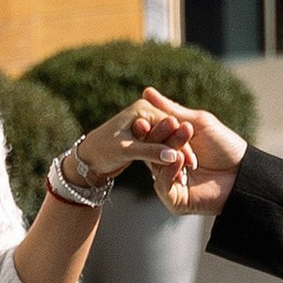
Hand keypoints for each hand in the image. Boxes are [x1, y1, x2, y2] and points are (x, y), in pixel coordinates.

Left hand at [77, 103, 195, 195]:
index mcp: (142, 109)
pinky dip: (169, 158)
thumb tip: (173, 156)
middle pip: (171, 132)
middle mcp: (146, 114)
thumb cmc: (102, 150)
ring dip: (178, 155)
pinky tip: (179, 172)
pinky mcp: (147, 137)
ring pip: (168, 140)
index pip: (169, 124)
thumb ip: (150, 152)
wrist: (88, 158)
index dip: (180, 143)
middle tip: (194, 167)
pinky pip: (163, 147)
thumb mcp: (126, 150)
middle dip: (182, 150)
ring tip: (188, 172)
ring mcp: (147, 125)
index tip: (189, 162)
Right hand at [134, 87, 247, 215]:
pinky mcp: (175, 201)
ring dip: (169, 152)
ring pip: (155, 166)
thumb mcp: (198, 124)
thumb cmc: (225, 146)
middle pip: (151, 150)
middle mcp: (166, 165)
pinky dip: (168, 172)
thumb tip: (147, 91)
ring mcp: (170, 183)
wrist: (243, 174)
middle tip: (173, 125)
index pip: (150, 135)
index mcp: (170, 147)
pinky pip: (162, 185)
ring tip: (183, 144)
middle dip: (161, 136)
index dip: (148, 125)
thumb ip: (171, 110)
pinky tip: (179, 162)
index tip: (145, 116)